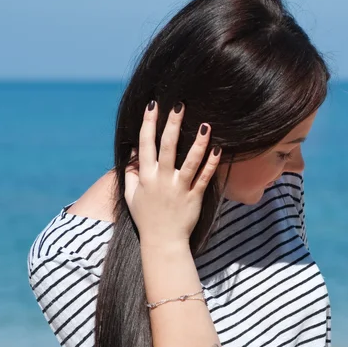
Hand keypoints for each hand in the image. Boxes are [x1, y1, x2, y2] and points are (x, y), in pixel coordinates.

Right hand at [124, 101, 221, 246]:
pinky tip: (217, 149)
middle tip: (179, 104)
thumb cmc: (146, 218)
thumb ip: (129, 173)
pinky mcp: (194, 197)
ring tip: (205, 124)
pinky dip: (211, 164)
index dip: (148, 123)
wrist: (162, 242)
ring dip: (197, 142)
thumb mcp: (131, 196)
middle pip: (167, 147)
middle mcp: (162, 179)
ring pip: (189, 161)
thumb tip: (132, 152)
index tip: (152, 105)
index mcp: (145, 177)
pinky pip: (204, 178)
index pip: (145, 144)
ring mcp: (179, 188)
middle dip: (172, 124)